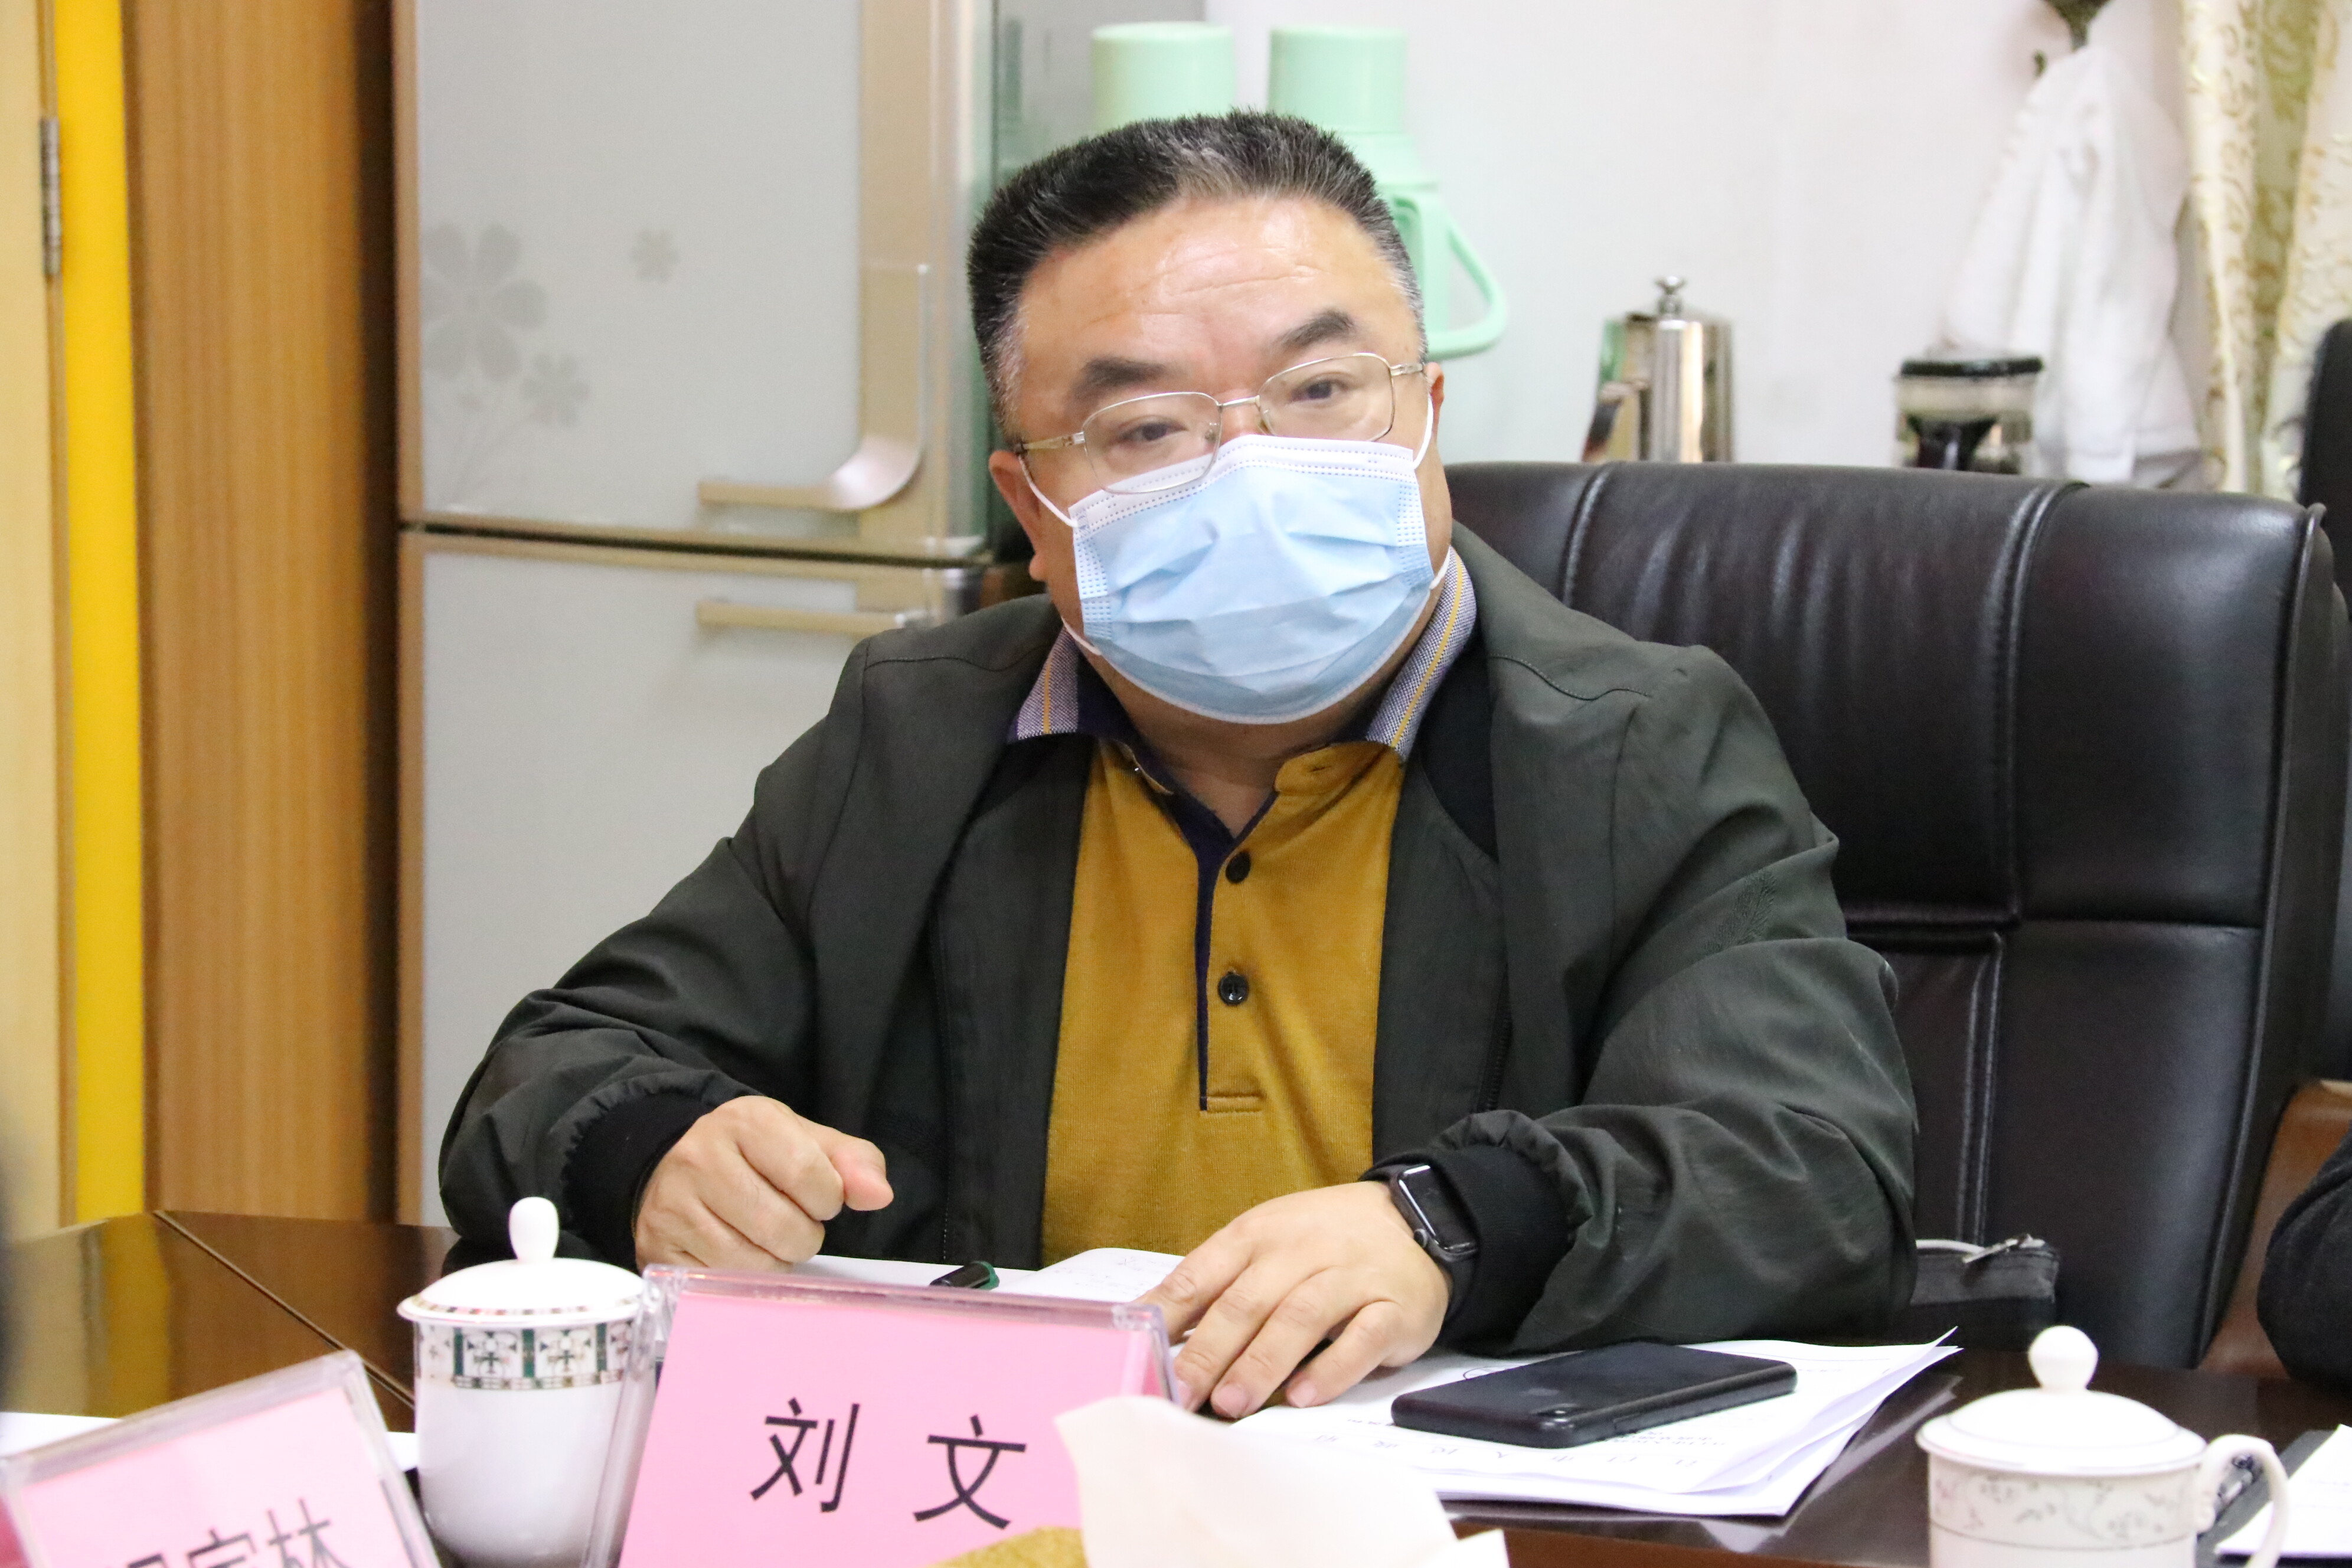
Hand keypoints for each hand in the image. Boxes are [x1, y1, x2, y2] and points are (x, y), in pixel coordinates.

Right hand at [634, 1097, 892, 1268]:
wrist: (673, 1163)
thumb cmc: (753, 1155)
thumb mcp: (804, 1141)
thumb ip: (852, 1162)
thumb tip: (880, 1196)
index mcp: (747, 1121)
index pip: (811, 1175)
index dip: (827, 1198)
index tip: (818, 1197)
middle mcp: (701, 1158)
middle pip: (785, 1227)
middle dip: (804, 1235)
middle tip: (790, 1220)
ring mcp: (674, 1206)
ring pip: (755, 1262)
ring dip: (776, 1259)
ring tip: (765, 1236)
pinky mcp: (658, 1248)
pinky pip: (723, 1282)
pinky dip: (743, 1276)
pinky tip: (737, 1250)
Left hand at [1137, 1181, 1447, 1417]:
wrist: (1416, 1220)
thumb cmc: (1324, 1241)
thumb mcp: (1266, 1245)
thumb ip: (1218, 1286)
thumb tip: (1157, 1333)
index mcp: (1258, 1234)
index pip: (1202, 1273)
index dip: (1168, 1317)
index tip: (1139, 1355)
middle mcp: (1301, 1250)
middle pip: (1247, 1300)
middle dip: (1210, 1351)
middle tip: (1183, 1394)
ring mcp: (1349, 1277)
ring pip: (1300, 1317)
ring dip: (1261, 1363)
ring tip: (1232, 1403)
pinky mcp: (1394, 1308)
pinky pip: (1362, 1339)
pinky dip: (1332, 1368)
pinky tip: (1304, 1395)